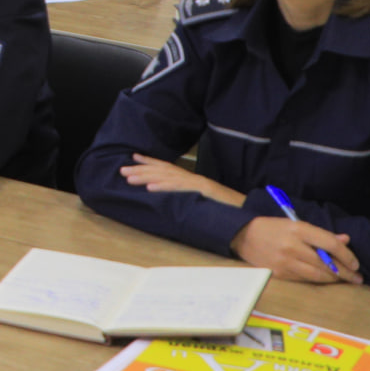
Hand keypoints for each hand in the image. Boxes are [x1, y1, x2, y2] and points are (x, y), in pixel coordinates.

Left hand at [119, 154, 246, 207]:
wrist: (248, 212)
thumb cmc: (225, 209)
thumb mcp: (203, 201)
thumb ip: (188, 197)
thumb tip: (171, 200)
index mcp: (192, 180)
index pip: (167, 168)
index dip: (149, 162)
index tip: (133, 158)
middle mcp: (193, 178)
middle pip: (163, 171)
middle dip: (141, 169)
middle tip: (122, 170)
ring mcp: (198, 184)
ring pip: (168, 178)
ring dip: (146, 177)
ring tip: (129, 178)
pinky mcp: (203, 191)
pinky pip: (181, 189)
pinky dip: (164, 188)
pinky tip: (150, 189)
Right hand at [232, 216, 362, 284]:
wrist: (243, 236)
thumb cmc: (273, 228)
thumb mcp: (296, 224)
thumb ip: (321, 234)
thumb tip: (345, 241)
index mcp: (298, 229)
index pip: (329, 244)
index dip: (346, 255)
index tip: (355, 263)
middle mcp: (292, 246)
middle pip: (325, 262)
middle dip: (344, 272)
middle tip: (357, 277)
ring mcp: (285, 262)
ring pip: (316, 274)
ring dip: (334, 279)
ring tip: (346, 280)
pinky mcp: (279, 274)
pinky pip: (304, 279)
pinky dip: (318, 280)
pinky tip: (327, 280)